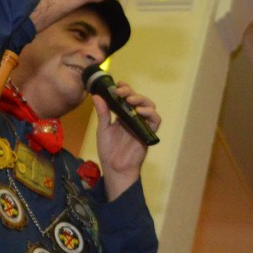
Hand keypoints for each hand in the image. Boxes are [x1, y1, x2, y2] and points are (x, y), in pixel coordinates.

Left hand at [92, 80, 160, 200]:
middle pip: (139, 99)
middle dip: (132, 92)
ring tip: (130, 100)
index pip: (128, 97)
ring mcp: (142, 125)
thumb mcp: (103, 129)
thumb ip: (102, 112)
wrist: (114, 168)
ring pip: (150, 107)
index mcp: (123, 115)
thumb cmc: (108, 150)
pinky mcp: (148, 133)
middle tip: (121, 92)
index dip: (125, 89)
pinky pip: (155, 121)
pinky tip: (140, 111)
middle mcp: (134, 118)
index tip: (118, 84)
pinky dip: (150, 114)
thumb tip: (96, 95)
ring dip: (142, 100)